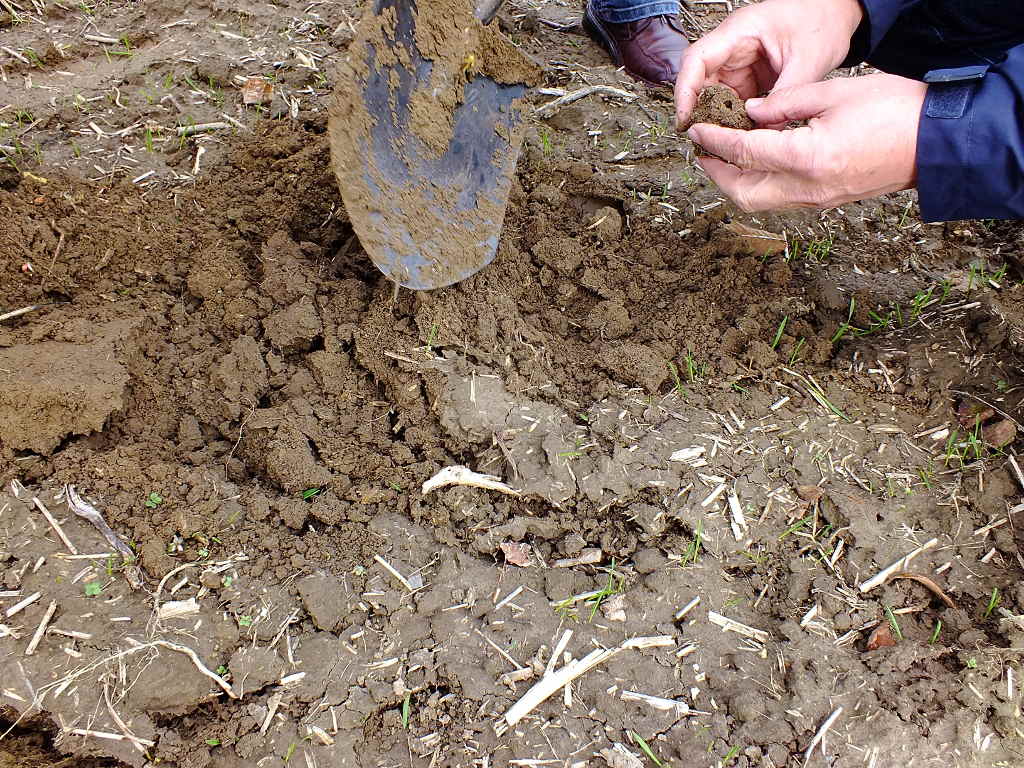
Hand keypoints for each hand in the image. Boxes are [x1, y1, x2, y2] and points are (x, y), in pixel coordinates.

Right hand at [674, 0, 862, 127]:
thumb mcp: (807, 61)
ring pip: (715, 93)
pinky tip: (743, 131)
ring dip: (719, 116)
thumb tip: (765, 129)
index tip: (685, 119)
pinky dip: (736, 116)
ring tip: (727, 138)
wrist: (838, 12)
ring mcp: (740, 60)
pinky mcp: (750, 74)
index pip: (697, 60)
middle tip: (705, 136)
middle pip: (700, 79)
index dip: (685, 91)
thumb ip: (785, 98)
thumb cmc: (823, 19)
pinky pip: (733, 98)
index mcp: (740, 31)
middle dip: (700, 110)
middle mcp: (733, 45)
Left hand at [685, 74, 927, 210]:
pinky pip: (779, 200)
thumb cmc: (895, 111)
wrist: (937, 142)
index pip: (743, 152)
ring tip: (723, 155)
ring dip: (734, 181)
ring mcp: (817, 201)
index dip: (714, 140)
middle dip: (716, 171)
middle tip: (703, 147)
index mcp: (807, 158)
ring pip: (758, 202)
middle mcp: (807, 188)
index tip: (696, 129)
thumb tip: (750, 113)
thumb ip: (785, 103)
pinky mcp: (825, 202)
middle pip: (742, 192)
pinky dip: (758, 184)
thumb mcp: (833, 93)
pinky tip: (754, 163)